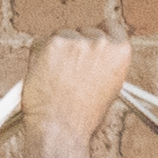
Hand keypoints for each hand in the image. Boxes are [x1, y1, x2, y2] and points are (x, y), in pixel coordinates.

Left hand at [23, 28, 130, 145]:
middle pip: (83, 30)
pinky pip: (41, 43)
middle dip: (73, 47)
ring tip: (54, 80)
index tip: (87, 42)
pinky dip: (38, 56)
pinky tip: (42, 76)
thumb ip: (104, 65)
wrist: (62, 130)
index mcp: (119, 52)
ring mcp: (76, 42)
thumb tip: (92, 55)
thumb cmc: (83, 118)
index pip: (109, 27)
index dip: (95, 36)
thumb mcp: (109, 88)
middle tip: (65, 71)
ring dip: (55, 52)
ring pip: (61, 36)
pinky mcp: (53, 44)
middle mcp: (101, 42)